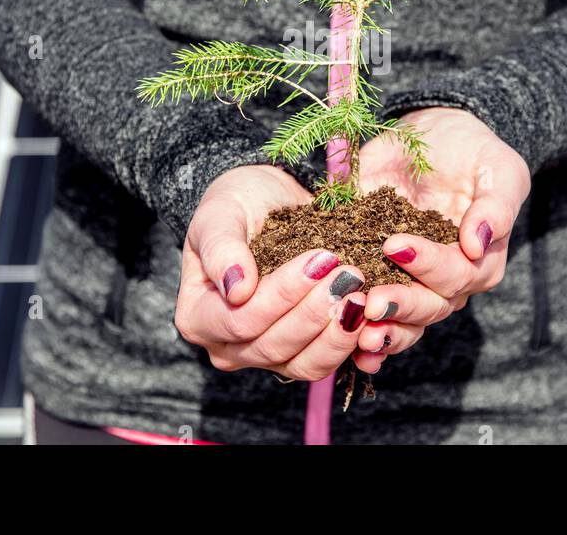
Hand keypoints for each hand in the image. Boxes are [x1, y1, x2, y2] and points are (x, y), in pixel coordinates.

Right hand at [174, 165, 367, 380]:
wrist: (266, 203)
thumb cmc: (236, 204)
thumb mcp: (219, 215)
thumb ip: (222, 250)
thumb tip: (236, 290)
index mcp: (197, 317)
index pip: (240, 320)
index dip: (281, 295)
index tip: (318, 260)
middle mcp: (227, 346)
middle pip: (273, 346)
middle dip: (315, 311)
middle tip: (349, 276)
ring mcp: (264, 356)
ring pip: (303, 364)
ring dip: (336, 333)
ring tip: (360, 296)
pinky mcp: (299, 355)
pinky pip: (325, 362)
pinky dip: (349, 344)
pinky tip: (368, 315)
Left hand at [350, 107, 530, 372]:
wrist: (437, 139)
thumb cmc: (475, 155)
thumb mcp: (499, 169)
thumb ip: (496, 206)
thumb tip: (478, 241)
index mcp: (480, 260)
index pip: (456, 274)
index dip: (428, 265)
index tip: (395, 244)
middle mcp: (448, 282)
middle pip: (429, 307)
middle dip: (400, 307)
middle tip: (371, 303)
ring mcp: (413, 284)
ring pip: (405, 324)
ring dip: (383, 333)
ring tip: (359, 335)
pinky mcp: (382, 279)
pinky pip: (377, 320)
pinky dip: (362, 340)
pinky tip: (349, 352)